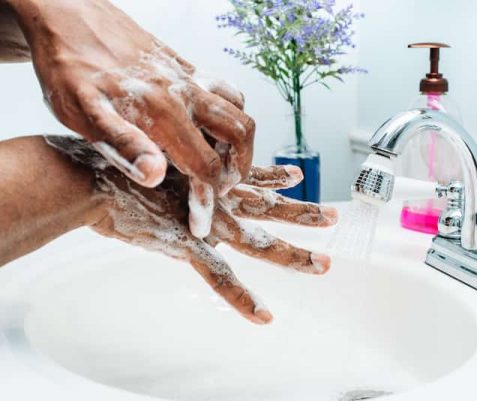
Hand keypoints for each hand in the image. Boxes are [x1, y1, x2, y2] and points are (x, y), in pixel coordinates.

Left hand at [8, 0, 253, 237]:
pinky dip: (232, 115)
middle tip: (217, 192)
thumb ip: (124, 146)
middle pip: (240, 137)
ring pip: (240, 112)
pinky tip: (209, 127)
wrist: (68, 14)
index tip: (201, 226)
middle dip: (237, 172)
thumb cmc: (68, 68)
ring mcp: (191, 77)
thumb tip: (157, 176)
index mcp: (162, 112)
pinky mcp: (188, 67)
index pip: (205, 167)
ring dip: (240, 144)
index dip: (208, 203)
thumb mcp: (83, 114)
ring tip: (218, 163)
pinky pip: (228, 92)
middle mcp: (186, 93)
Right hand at [46, 136, 337, 324]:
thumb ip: (176, 155)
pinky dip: (241, 298)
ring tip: (323, 264)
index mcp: (209, 179)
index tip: (297, 174)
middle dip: (303, 213)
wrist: (92, 177)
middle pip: (270, 209)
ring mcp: (208, 224)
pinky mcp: (189, 246)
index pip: (252, 178)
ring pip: (260, 243)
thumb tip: (176, 151)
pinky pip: (221, 278)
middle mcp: (217, 200)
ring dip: (293, 255)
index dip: (276, 176)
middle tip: (333, 216)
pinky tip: (263, 316)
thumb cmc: (117, 165)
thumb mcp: (155, 153)